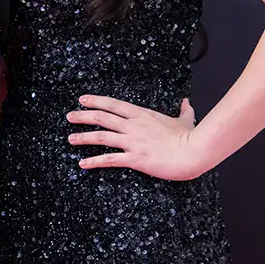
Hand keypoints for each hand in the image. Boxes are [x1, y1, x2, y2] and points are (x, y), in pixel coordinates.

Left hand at [66, 96, 206, 179]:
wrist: (194, 152)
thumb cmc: (190, 138)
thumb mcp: (185, 121)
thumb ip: (184, 111)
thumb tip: (187, 102)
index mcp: (142, 115)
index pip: (114, 104)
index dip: (96, 101)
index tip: (83, 99)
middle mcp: (134, 126)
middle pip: (102, 118)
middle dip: (83, 116)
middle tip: (70, 116)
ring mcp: (133, 142)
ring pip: (102, 137)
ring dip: (83, 137)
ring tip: (70, 138)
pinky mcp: (135, 158)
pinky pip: (110, 160)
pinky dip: (94, 161)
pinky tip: (83, 164)